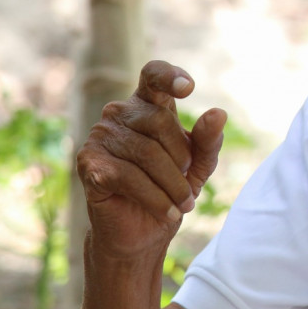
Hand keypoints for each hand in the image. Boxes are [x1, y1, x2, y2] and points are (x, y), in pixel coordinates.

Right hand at [76, 60, 226, 260]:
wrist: (142, 233)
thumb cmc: (170, 190)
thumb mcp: (198, 165)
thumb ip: (209, 140)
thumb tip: (218, 113)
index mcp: (147, 105)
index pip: (153, 75)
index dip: (168, 76)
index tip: (188, 88)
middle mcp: (118, 113)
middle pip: (160, 121)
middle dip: (182, 159)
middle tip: (188, 187)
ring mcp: (99, 136)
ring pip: (147, 153)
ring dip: (173, 185)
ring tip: (184, 204)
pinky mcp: (89, 164)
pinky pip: (129, 176)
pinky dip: (156, 198)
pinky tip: (169, 212)